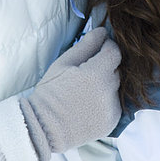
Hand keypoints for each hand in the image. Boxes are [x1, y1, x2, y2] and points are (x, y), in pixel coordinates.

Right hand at [19, 27, 120, 160]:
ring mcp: (111, 109)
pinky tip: (90, 104)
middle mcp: (108, 92)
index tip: (98, 50)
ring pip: (116, 87)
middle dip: (105, 66)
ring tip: (86, 90)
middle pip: (116, 69)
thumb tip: (103, 31)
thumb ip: (86, 45)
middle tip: (87, 72)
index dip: (107, 47)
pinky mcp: (112, 123)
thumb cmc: (50, 92)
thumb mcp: (63, 63)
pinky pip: (115, 104)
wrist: (42, 128)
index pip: (114, 52)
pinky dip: (107, 101)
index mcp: (95, 74)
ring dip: (107, 84)